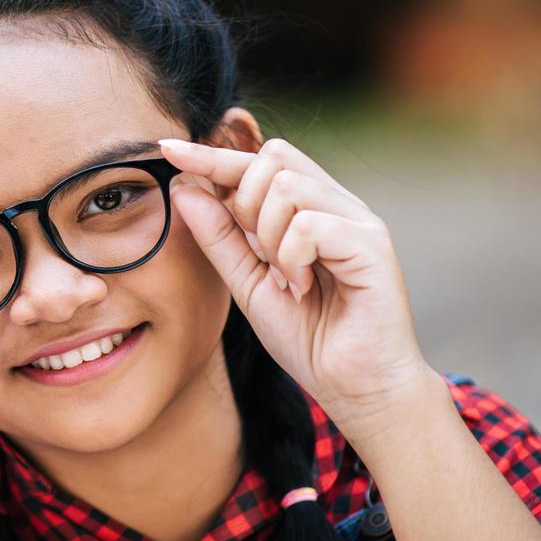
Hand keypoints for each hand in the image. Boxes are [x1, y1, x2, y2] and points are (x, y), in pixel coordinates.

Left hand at [159, 137, 436, 440]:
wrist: (358, 390)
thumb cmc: (310, 339)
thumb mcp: (248, 284)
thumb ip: (219, 238)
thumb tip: (183, 187)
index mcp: (310, 209)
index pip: (257, 160)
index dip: (211, 155)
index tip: (167, 150)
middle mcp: (337, 205)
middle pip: (273, 157)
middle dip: (244, 202)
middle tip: (259, 255)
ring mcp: (359, 220)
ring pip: (287, 187)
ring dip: (268, 237)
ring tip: (286, 278)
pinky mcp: (373, 244)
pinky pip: (309, 224)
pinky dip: (291, 257)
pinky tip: (302, 287)